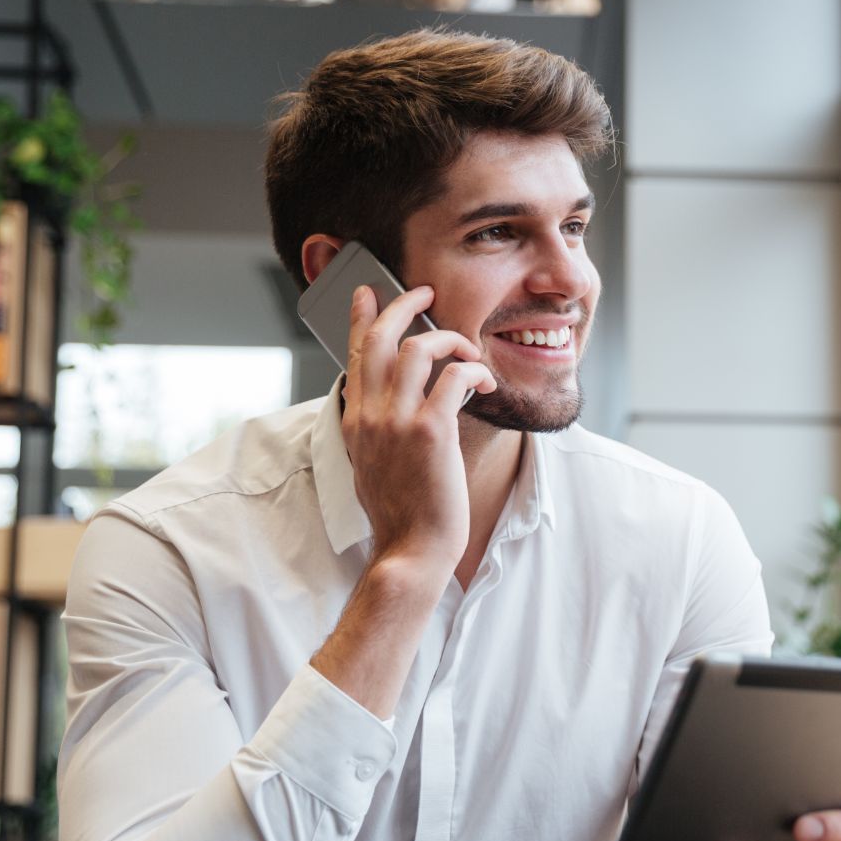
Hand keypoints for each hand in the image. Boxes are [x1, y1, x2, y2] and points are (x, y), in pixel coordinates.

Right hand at [341, 283, 494, 571]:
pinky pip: (454, 377)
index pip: (355, 354)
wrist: (410, 549)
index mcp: (356, 422)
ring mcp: (398, 421)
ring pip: (418, 348)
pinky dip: (474, 370)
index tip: (368, 293)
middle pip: (381, 337)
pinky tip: (485, 382)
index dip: (362, 317)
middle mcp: (371, 415)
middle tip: (424, 290)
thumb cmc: (401, 514)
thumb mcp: (372, 465)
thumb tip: (388, 405)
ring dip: (450, 339)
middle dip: (403, 304)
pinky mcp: (431, 432)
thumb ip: (376, 429)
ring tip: (469, 350)